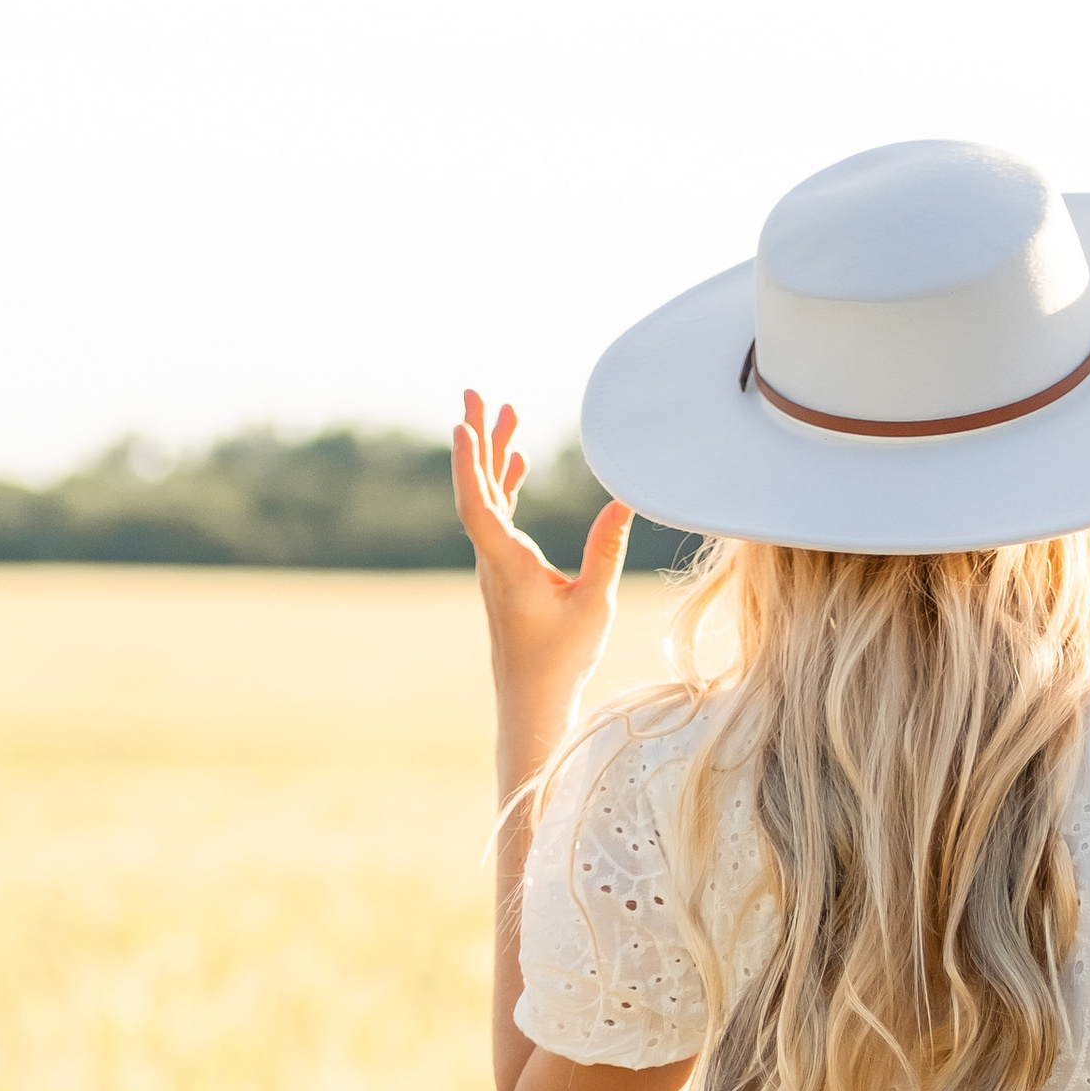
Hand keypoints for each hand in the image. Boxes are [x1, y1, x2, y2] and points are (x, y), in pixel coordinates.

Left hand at [451, 388, 632, 776]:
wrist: (533, 698)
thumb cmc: (561, 658)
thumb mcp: (594, 603)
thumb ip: (606, 549)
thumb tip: (624, 500)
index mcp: (507, 565)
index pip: (479, 504)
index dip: (471, 462)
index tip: (465, 424)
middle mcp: (492, 559)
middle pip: (477, 487)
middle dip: (478, 438)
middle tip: (475, 391)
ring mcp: (494, 563)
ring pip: (488, 498)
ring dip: (495, 455)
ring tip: (504, 410)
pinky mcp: (503, 570)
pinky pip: (498, 515)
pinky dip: (505, 483)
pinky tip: (518, 460)